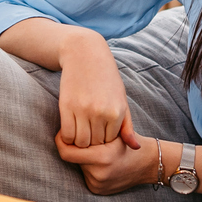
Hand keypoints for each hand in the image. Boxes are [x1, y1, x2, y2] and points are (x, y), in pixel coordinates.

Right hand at [56, 27, 139, 149]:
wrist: (85, 54)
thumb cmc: (106, 78)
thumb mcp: (121, 100)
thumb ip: (127, 126)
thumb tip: (135, 148)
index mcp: (117, 112)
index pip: (110, 142)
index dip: (104, 141)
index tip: (99, 134)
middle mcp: (101, 112)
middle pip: (95, 144)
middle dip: (92, 143)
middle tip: (88, 135)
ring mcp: (83, 110)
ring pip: (81, 142)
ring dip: (79, 141)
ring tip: (80, 132)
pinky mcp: (67, 106)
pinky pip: (67, 134)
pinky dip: (67, 137)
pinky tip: (70, 129)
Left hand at [58, 133, 162, 195]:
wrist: (148, 164)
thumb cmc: (130, 143)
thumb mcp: (114, 131)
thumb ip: (90, 130)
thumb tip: (63, 131)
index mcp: (102, 157)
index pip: (66, 153)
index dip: (61, 142)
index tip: (62, 134)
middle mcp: (98, 174)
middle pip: (73, 158)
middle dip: (77, 148)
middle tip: (87, 141)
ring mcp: (98, 184)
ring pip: (79, 166)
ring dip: (84, 158)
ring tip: (99, 153)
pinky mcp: (97, 190)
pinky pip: (85, 176)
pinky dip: (90, 168)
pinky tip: (102, 164)